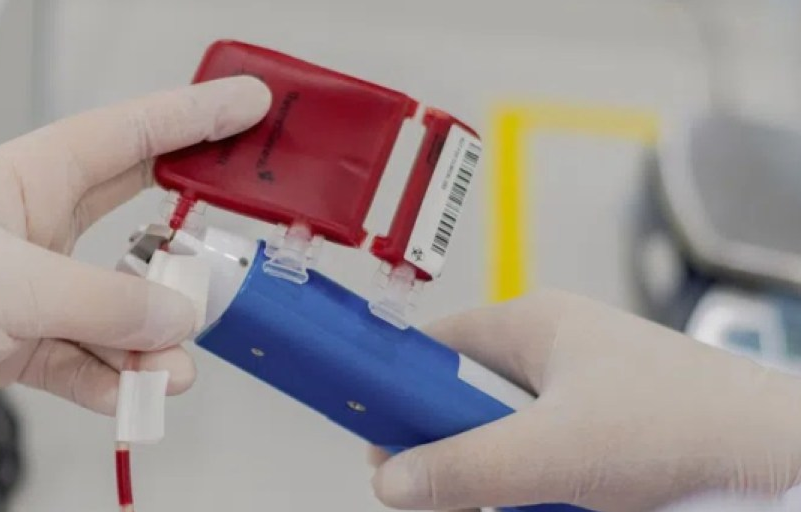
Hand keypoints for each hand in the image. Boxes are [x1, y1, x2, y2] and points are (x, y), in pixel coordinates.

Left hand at [0, 76, 271, 424]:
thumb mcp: (8, 286)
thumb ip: (105, 303)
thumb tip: (177, 318)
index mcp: (25, 179)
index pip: (127, 134)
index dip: (192, 117)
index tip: (247, 107)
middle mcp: (33, 229)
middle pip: (135, 218)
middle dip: (184, 240)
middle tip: (229, 250)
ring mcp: (31, 290)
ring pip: (120, 306)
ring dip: (150, 340)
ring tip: (167, 371)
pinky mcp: (23, 344)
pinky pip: (92, 358)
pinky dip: (116, 379)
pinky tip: (132, 396)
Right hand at [371, 291, 800, 511]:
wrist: (778, 456)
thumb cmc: (683, 424)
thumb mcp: (552, 452)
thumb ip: (464, 468)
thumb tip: (392, 482)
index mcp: (534, 322)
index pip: (435, 343)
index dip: (399, 387)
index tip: (376, 434)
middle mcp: (554, 350)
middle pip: (463, 395)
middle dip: (447, 444)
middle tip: (439, 486)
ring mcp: (582, 392)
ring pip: (501, 434)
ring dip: (492, 472)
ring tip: (507, 497)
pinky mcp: (606, 433)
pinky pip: (540, 457)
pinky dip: (530, 485)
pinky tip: (544, 502)